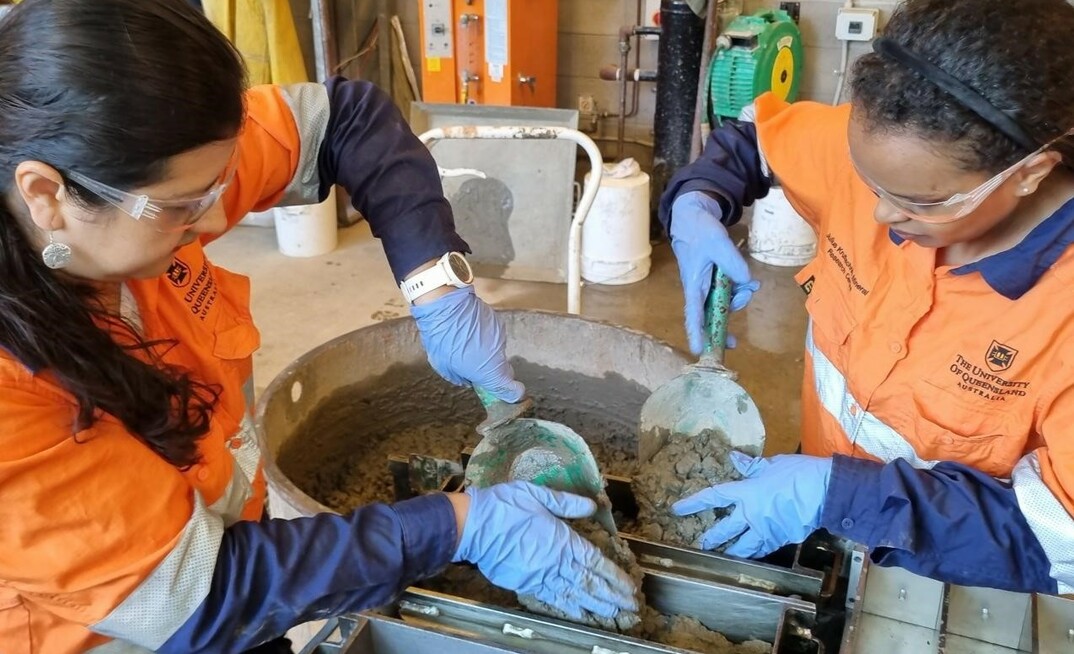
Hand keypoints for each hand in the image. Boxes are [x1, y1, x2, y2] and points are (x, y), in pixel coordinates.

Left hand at [410, 286, 524, 401]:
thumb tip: (470, 379)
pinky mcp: (497, 323)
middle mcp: (499, 355)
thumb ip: (462, 378)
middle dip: (494, 373)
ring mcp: (500, 337)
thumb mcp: (445, 367)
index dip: (511, 394)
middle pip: (504, 370)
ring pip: (498, 352)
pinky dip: (485, 338)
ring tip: (468, 345)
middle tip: (477, 369)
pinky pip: (494, 337)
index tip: (508, 394)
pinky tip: (470, 332)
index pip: (512, 390)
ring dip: (487, 353)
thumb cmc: (442, 339)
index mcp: (489, 371)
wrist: (445, 305)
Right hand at [453, 481, 637, 619]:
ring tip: (614, 615)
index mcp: (562, 539)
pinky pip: (553, 599)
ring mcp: (541, 575)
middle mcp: (556, 562)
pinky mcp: (526, 584)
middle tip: (631, 608)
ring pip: (575, 594)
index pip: (595, 562)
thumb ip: (567, 503)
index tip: (629, 587)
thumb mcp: (538, 495)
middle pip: (590, 583)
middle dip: (612, 596)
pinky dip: (569, 607)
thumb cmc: (505, 506)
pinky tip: (582, 614)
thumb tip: (592, 506)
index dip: (614, 576)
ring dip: (596, 605)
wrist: (473, 526)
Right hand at [669, 191, 760, 354]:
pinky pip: (727, 293)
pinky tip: (749, 283)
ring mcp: (707, 286)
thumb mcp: (719, 244)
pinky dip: (739, 291)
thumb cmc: (700, 232)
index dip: (696, 333)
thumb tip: (747, 283)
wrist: (694, 217)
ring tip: (750, 286)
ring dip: (738, 301)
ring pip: (722, 305)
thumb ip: (733, 264)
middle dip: (725, 323)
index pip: (694, 314)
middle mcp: (699, 290)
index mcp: (694, 285)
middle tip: (741, 318)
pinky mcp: (715, 280)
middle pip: (711, 316)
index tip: (700, 351)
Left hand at [672, 452, 831, 557]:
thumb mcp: (772, 464)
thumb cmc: (799, 473)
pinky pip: (763, 549)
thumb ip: (751, 466)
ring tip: (722, 558)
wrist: (825, 492)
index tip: (678, 509)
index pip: (713, 497)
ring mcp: (766, 530)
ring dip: (731, 552)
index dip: (694, 503)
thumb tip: (733, 458)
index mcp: (746, 492)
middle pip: (724, 529)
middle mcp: (751, 514)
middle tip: (700, 544)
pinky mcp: (781, 540)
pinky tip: (751, 555)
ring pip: (742, 547)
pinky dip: (755, 552)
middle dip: (711, 538)